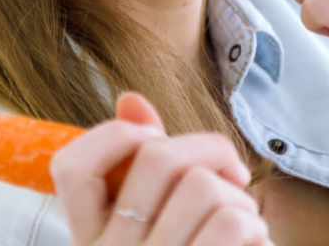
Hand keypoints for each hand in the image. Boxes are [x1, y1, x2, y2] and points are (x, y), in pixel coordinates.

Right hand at [50, 92, 271, 245]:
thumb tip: (130, 98)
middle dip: (210, 149)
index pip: (72, 168)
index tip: (152, 140)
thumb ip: (139, 166)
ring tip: (242, 220)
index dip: (114, 136)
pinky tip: (252, 244)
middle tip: (231, 173)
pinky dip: (256, 224)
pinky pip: (236, 222)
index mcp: (90, 241)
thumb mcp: (150, 227)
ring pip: (205, 186)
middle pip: (159, 159)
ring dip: (239, 195)